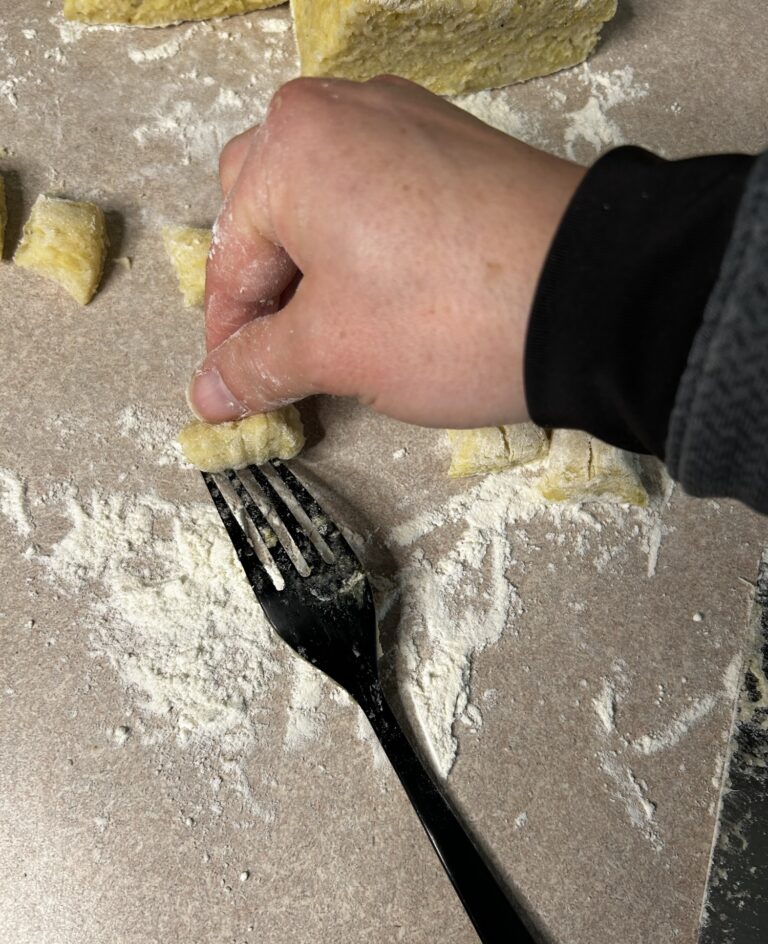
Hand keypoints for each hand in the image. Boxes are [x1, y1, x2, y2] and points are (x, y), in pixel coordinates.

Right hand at [188, 75, 583, 427]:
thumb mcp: (334, 350)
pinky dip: (366, 240)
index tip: (234, 386)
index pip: (230, 257)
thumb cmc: (446, 317)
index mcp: (292, 146)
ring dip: (316, 261)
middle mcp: (343, 109)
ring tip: (341, 326)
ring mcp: (407, 117)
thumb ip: (257, 366)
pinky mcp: (457, 142)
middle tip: (289, 348)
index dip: (228, 335)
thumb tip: (209, 392)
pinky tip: (392, 291)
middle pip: (266, 205)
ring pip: (325, 193)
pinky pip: (380, 186)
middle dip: (267, 283)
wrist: (594, 296)